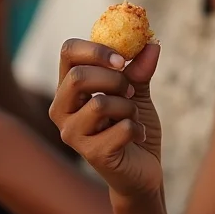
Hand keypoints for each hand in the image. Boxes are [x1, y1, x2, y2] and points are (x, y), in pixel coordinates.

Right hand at [49, 39, 162, 199]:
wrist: (141, 169)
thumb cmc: (131, 125)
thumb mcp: (135, 92)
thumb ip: (139, 69)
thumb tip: (152, 45)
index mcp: (68, 88)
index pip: (68, 52)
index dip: (96, 49)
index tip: (122, 58)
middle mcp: (62, 110)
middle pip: (78, 77)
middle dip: (114, 79)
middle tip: (130, 91)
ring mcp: (73, 134)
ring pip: (100, 104)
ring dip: (128, 108)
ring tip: (132, 117)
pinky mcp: (92, 154)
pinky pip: (121, 129)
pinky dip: (137, 128)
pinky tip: (137, 136)